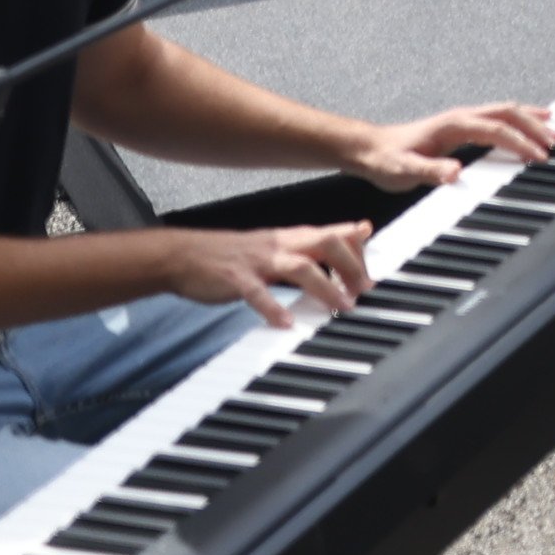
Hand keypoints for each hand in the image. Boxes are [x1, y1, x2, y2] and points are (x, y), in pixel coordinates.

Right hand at [162, 217, 373, 326]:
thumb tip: (357, 231)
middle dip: (350, 266)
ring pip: (299, 267)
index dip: (358, 252)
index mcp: (289, 237)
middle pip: (326, 243)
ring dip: (325, 287)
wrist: (184, 254)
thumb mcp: (277, 242)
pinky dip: (274, 308)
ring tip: (342, 307)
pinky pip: (257, 293)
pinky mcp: (235, 279)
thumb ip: (314, 241)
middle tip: (363, 291)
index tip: (371, 276)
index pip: (335, 234)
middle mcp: (278, 244)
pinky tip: (286, 323)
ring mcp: (258, 261)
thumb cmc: (233, 253)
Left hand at [344, 101, 554, 191]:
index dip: (520, 142)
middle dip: (536, 126)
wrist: (369, 149)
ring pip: (506, 112)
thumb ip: (430, 171)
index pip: (497, 129)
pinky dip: (519, 121)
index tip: (540, 156)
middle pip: (509, 113)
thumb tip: (456, 172)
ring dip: (531, 120)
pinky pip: (498, 119)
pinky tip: (527, 129)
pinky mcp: (462, 127)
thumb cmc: (385, 159)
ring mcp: (463, 120)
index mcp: (453, 124)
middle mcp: (461, 117)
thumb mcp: (404, 170)